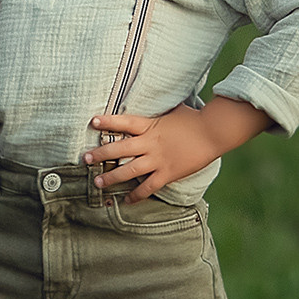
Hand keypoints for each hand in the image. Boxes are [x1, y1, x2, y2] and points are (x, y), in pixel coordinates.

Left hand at [87, 97, 269, 200]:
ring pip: (129, 170)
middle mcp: (151, 142)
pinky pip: (148, 187)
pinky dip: (137, 195)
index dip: (108, 122)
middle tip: (85, 159)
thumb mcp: (172, 110)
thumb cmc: (194, 119)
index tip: (93, 122)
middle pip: (120, 149)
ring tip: (98, 182)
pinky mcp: (168, 173)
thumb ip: (158, 109)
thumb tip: (151, 97)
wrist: (214, 133)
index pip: (125, 122)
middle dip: (100, 154)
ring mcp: (158, 159)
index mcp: (151, 125)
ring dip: (112, 177)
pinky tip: (126, 200)